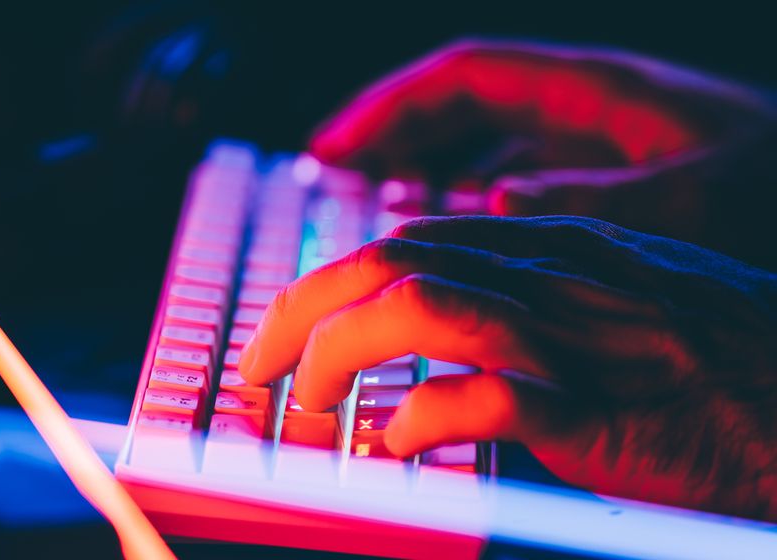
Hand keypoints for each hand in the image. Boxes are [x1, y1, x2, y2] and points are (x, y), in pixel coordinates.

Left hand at [240, 215, 776, 520]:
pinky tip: (395, 445)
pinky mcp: (603, 415)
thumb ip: (528, 301)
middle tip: (263, 365)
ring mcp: (578, 341)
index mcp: (554, 248)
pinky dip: (426, 417)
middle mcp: (555, 277)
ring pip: (426, 310)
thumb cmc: (716, 358)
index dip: (330, 281)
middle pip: (393, 262)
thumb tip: (438, 331)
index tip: (289, 326)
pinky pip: (494, 398)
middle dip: (306, 310)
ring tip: (308, 404)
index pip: (409, 239)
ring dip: (345, 356)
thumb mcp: (610, 302)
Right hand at [310, 40, 776, 267]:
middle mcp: (585, 116)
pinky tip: (453, 233)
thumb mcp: (697, 198)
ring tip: (372, 203)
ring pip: (485, 148)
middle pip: (462, 109)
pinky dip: (474, 204)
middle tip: (332, 172)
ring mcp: (592, 150)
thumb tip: (497, 202)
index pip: (466, 77)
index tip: (335, 142)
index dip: (392, 105)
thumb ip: (595, 198)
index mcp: (596, 95)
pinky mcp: (605, 186)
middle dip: (393, 134)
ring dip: (427, 169)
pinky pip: (517, 185)